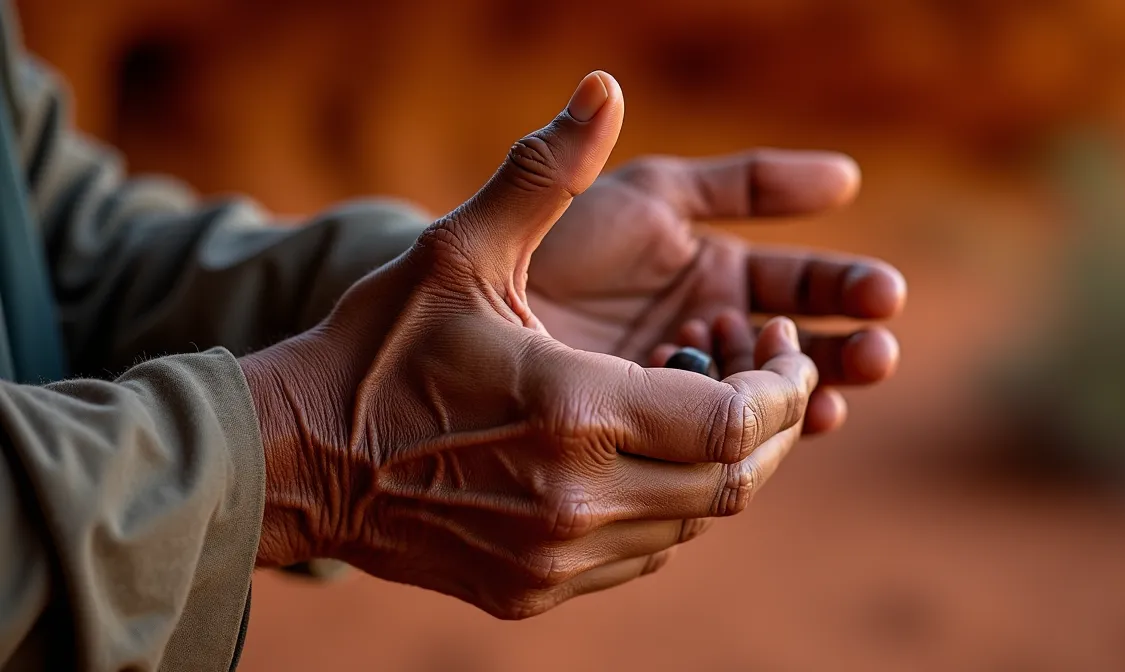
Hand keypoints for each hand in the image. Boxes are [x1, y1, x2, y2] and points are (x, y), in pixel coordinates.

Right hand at [240, 72, 816, 618]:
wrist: (296, 459)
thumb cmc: (379, 347)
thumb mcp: (458, 248)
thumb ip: (542, 174)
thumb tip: (602, 89)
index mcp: (575, 412)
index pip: (739, 423)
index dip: (787, 387)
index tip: (783, 342)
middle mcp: (577, 500)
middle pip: (737, 480)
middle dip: (776, 423)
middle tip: (770, 368)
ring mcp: (557, 556)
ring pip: (697, 519)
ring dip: (727, 461)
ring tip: (712, 400)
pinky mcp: (537, 589)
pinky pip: (646, 551)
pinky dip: (671, 502)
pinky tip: (649, 450)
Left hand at [529, 149, 904, 434]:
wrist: (463, 310)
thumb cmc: (554, 244)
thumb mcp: (651, 200)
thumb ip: (742, 183)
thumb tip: (849, 175)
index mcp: (715, 274)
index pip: (801, 284)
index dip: (845, 289)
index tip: (882, 295)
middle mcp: (709, 335)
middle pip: (798, 349)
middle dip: (843, 351)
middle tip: (877, 352)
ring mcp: (682, 395)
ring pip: (763, 403)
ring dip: (805, 401)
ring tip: (832, 399)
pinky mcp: (652, 446)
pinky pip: (711, 450)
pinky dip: (744, 443)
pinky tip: (763, 439)